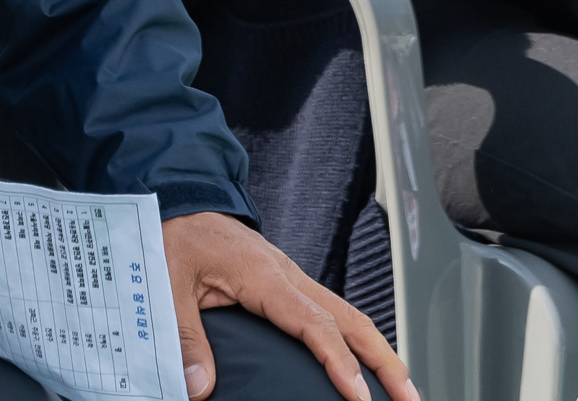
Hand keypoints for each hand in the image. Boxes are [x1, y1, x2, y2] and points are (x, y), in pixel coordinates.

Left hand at [163, 212, 414, 400]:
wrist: (179, 197)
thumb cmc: (176, 234)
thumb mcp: (168, 285)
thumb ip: (184, 337)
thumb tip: (199, 386)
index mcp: (264, 275)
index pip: (315, 323)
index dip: (340, 362)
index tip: (359, 397)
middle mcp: (288, 274)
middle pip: (351, 320)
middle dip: (385, 361)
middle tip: (409, 399)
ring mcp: (292, 277)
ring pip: (349, 316)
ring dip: (378, 352)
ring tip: (400, 390)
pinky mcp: (287, 282)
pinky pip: (332, 312)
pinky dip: (356, 339)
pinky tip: (362, 364)